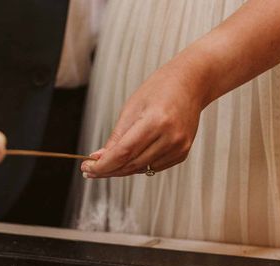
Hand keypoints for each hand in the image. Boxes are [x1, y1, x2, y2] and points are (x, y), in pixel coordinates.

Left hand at [82, 60, 207, 178]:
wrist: (192, 82)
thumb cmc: (159, 89)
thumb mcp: (132, 108)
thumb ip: (116, 137)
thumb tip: (99, 159)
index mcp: (155, 121)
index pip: (123, 153)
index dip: (102, 166)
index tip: (87, 169)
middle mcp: (170, 137)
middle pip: (130, 165)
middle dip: (108, 170)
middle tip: (91, 170)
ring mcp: (178, 146)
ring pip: (141, 169)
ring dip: (121, 169)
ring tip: (108, 163)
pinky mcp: (182, 152)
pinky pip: (153, 167)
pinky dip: (138, 165)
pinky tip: (131, 158)